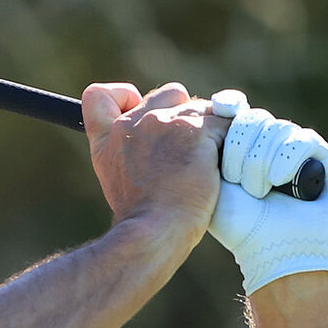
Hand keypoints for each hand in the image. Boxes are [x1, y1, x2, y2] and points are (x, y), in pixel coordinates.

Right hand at [82, 81, 222, 251]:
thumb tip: (162, 145)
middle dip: (185, 115)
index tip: (139, 111)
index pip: (98, 95)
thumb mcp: (118, 182)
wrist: (154, 232)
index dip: (123, 97)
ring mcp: (162, 123)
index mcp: (108, 138)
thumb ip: (130, 153)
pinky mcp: (194, 130)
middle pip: (170, 94)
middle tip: (190, 150)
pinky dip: (230, 142)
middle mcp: (131, 124)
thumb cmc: (143, 218)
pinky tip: (224, 167)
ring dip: (211, 132)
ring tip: (209, 166)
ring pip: (202, 109)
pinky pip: (225, 123)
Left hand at [203, 90, 327, 294]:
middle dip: (241, 148)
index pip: (237, 109)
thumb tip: (212, 104)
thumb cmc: (238, 224)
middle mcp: (270, 144)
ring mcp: (297, 150)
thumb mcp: (209, 181)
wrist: (273, 250)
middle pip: (254, 118)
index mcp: (242, 146)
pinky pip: (303, 139)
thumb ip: (206, 146)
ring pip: (277, 128)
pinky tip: (279, 181)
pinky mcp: (323, 158)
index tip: (221, 108)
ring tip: (259, 191)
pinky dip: (287, 159)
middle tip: (236, 180)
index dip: (230, 105)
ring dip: (262, 161)